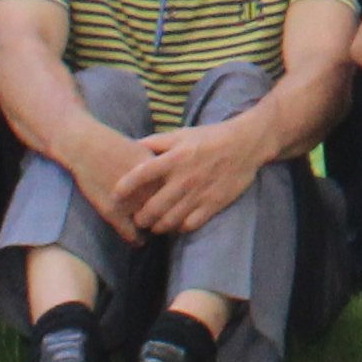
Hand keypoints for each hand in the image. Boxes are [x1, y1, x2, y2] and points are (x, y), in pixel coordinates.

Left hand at [107, 120, 266, 239]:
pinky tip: (176, 224)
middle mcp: (184, 178)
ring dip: (157, 226)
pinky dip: (179, 228)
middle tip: (137, 217)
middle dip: (140, 217)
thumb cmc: (210, 137)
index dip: (124, 187)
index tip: (115, 195)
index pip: (141, 175)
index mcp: (174, 158)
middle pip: (152, 207)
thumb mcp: (181, 134)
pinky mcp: (213, 204)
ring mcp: (199, 193)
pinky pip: (189, 224)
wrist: (246, 144)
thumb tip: (131, 146)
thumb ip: (155, 142)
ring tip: (154, 224)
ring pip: (169, 220)